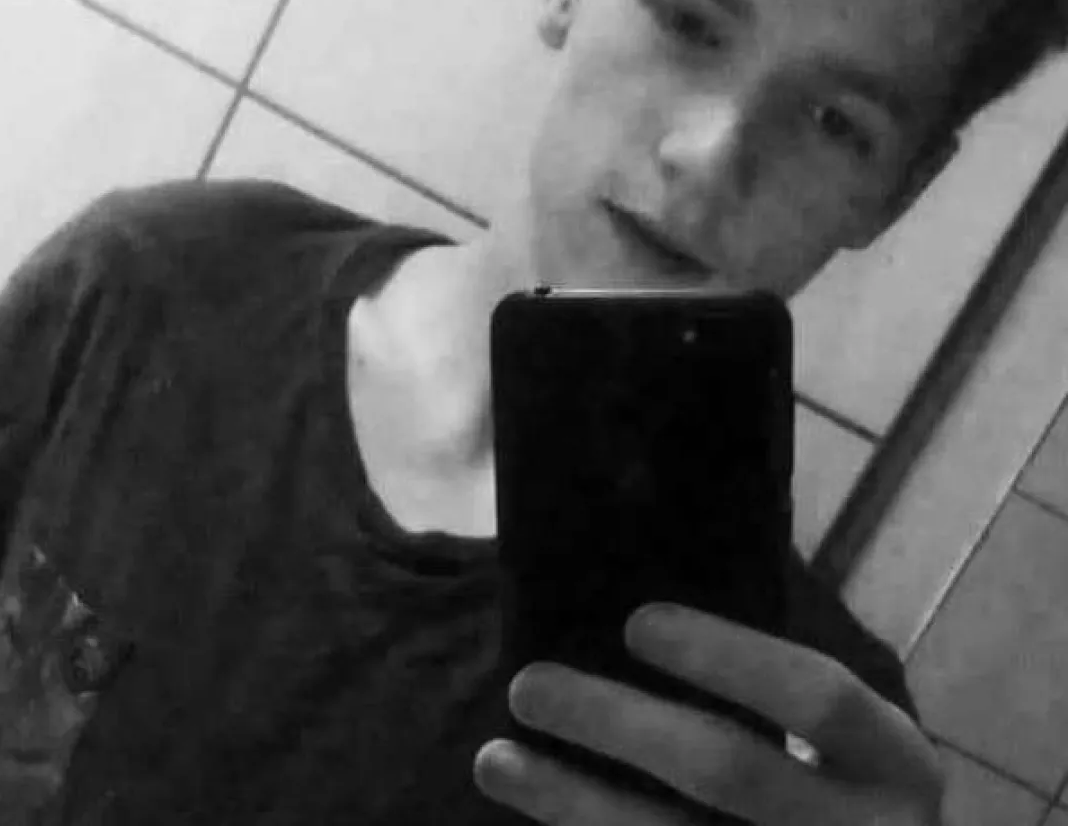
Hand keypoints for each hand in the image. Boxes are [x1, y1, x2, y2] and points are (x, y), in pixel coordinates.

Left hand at [474, 603, 944, 823]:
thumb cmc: (841, 784)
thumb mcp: (841, 737)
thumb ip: (770, 682)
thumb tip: (637, 585)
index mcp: (895, 762)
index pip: (815, 695)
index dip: (725, 654)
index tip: (636, 622)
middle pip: (728, 770)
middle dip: (616, 724)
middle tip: (528, 685)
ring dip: (571, 802)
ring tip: (494, 759)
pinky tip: (535, 808)